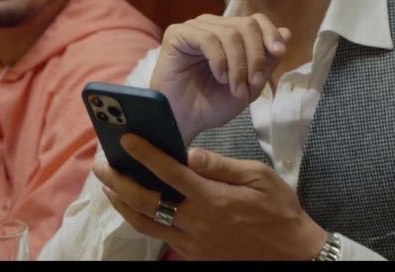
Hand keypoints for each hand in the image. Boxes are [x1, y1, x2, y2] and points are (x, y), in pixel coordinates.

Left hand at [94, 133, 327, 259]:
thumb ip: (220, 166)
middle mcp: (196, 223)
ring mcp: (193, 243)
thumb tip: (189, 152)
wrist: (292, 253)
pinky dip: (142, 219)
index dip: (144, 154)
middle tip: (101, 165)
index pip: (169, 172)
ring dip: (123, 203)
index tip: (126, 139)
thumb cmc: (279, 209)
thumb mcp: (259, 177)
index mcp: (213, 199)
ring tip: (109, 187)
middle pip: (146, 201)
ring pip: (146, 223)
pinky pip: (161, 236)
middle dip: (119, 181)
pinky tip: (135, 207)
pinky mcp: (194, 255)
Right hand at [150, 13, 290, 144]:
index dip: (270, 33)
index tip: (279, 53)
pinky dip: (220, 60)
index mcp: (230, 35)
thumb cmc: (212, 105)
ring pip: (230, 33)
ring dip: (238, 64)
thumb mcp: (249, 85)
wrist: (184, 122)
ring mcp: (195, 28)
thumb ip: (266, 61)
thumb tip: (286, 33)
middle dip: (256, 55)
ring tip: (235, 88)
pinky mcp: (177, 34)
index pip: (256, 20)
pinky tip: (220, 78)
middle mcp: (213, 26)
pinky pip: (208, 38)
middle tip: (253, 83)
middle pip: (246, 24)